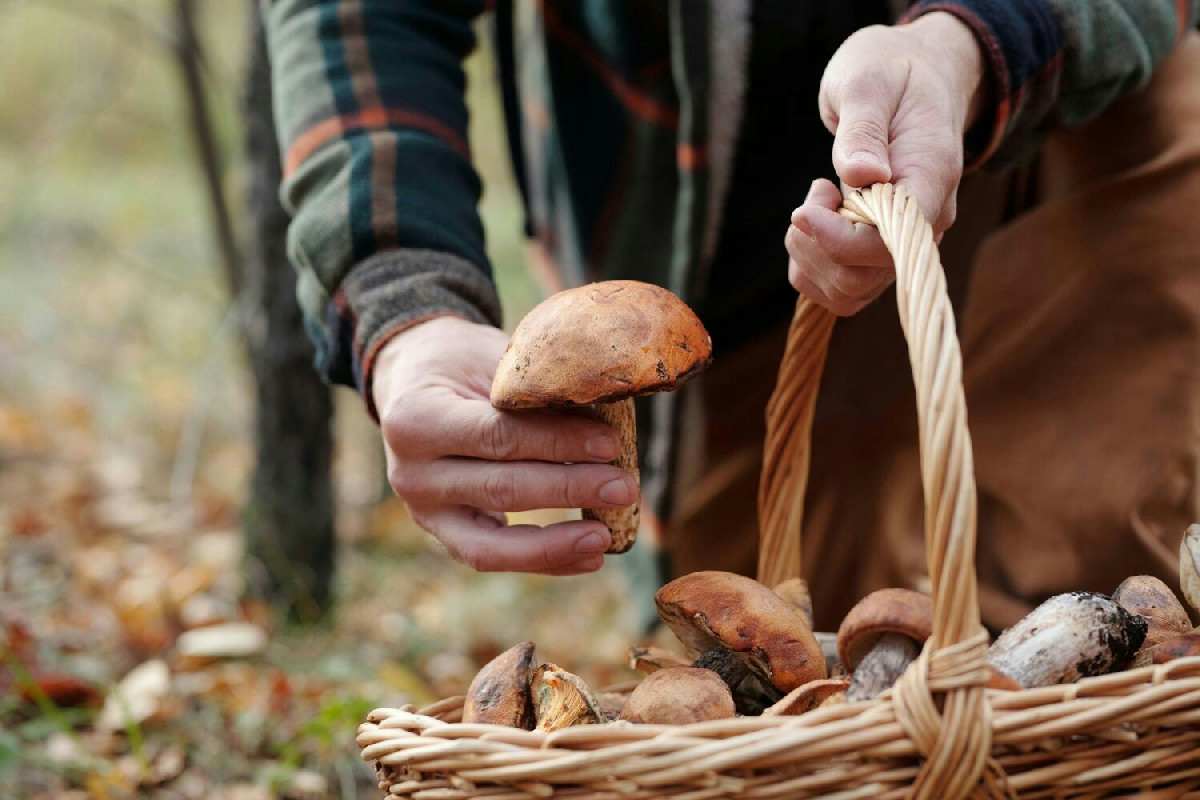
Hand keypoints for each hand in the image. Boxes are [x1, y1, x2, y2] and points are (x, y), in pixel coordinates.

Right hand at [371, 316, 638, 574]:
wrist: (412, 382)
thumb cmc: (462, 365)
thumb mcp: (492, 360)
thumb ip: (535, 392)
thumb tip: (608, 421)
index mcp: (415, 417)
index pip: (498, 436)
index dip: (557, 443)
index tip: (611, 443)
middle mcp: (409, 471)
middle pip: (499, 488)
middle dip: (568, 490)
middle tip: (624, 487)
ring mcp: (422, 510)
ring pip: (492, 542)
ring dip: (556, 542)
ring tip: (606, 536)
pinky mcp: (442, 533)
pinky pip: (493, 557)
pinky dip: (544, 560)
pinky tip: (588, 557)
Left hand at [786, 11, 986, 315]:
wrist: (914, 75)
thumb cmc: (891, 72)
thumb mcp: (870, 81)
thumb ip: (864, 130)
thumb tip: (861, 175)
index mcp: (931, 181)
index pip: (888, 244)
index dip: (838, 239)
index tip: (805, 207)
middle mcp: (922, 224)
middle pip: (862, 279)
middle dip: (816, 245)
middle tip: (815, 192)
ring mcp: (900, 241)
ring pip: (846, 291)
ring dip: (809, 257)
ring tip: (813, 204)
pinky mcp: (875, 249)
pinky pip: (836, 286)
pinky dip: (809, 265)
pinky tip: (813, 221)